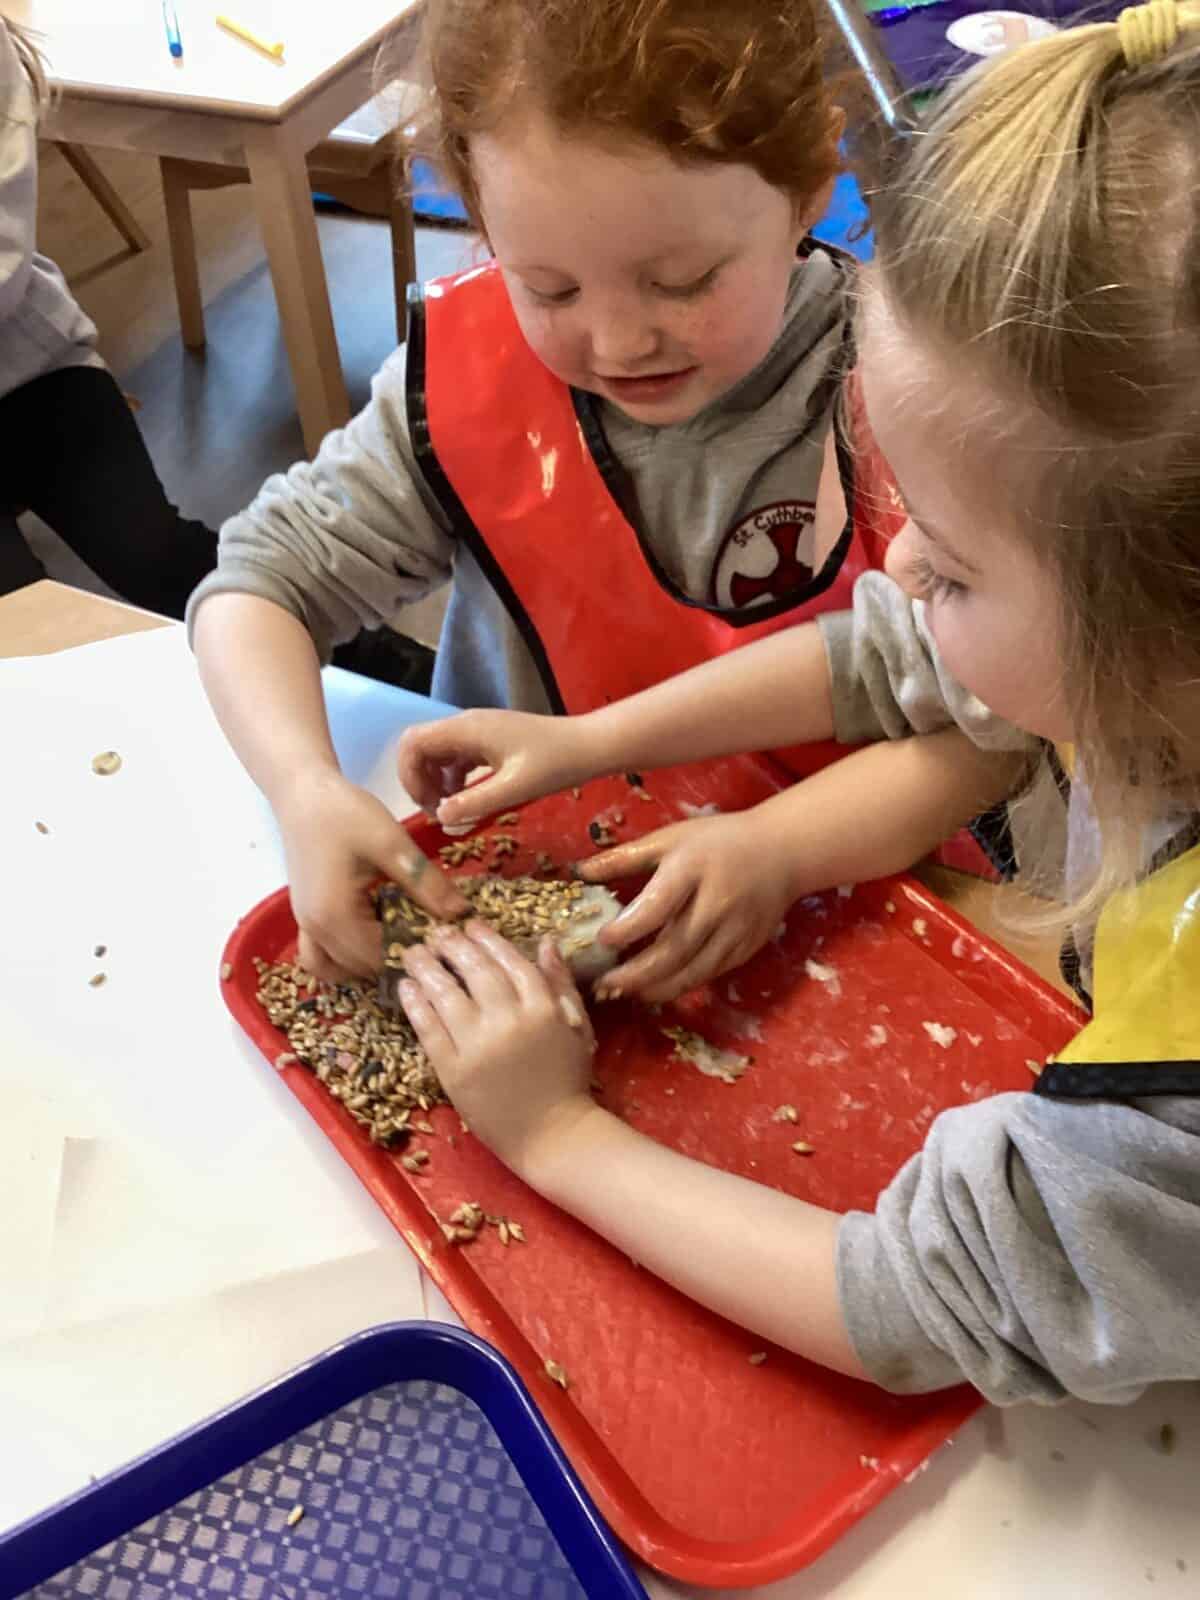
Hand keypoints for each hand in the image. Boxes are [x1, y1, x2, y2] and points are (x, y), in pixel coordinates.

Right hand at [276, 769, 467, 980]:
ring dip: (369, 962)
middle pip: (361, 968)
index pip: (383, 957)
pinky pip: (322, 955)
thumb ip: (426, 883)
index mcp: (335, 916)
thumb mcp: (392, 844)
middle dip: (397, 958)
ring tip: (402, 936)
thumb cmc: (345, 813)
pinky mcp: (305, 916)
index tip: (445, 938)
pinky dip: (345, 957)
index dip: (417, 953)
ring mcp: (306, 926)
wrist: (303, 792)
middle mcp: (315, 931)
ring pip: (338, 968)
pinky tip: (374, 932)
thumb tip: (461, 914)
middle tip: (431, 935)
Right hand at [397, 708, 602, 826]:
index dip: (408, 774)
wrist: (589, 746)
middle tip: (436, 812)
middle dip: (419, 779)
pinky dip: (453, 778)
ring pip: (438, 753)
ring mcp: (478, 732)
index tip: (426, 806)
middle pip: (421, 746)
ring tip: (450, 811)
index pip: (413, 743)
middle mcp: (467, 725)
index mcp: (467, 729)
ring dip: (435, 781)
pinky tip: (467, 799)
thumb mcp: (516, 788)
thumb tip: (440, 818)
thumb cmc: (555, 764)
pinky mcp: (490, 742)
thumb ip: (476, 802)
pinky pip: (457, 758)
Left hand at [397, 921, 599, 1175]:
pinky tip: (406, 987)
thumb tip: (546, 942)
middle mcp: (510, 1020)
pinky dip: (416, 1005)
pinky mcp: (454, 1070)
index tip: (470, 925)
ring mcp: (479, 1046)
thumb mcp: (578, 1026)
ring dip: (427, 968)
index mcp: (543, 1008)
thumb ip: (561, 983)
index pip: (511, 961)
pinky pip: (430, 1029)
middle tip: (436, 933)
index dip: (487, 939)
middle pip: (475, 971)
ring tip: (413, 952)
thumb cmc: (567, 1080)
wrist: (552, 1136)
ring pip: (447, 995)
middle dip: (452, 947)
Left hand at [582, 813, 799, 1002]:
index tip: (602, 941)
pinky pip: (710, 974)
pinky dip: (681, 985)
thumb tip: (579, 873)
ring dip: (655, 988)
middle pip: (674, 949)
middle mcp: (717, 903)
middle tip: (604, 984)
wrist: (783, 852)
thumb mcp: (671, 838)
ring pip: (693, 971)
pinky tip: (657, 988)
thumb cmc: (719, 840)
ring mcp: (736, 930)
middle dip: (636, 973)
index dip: (628, 929)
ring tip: (625, 992)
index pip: (658, 906)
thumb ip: (626, 857)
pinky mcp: (746, 948)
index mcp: (694, 868)